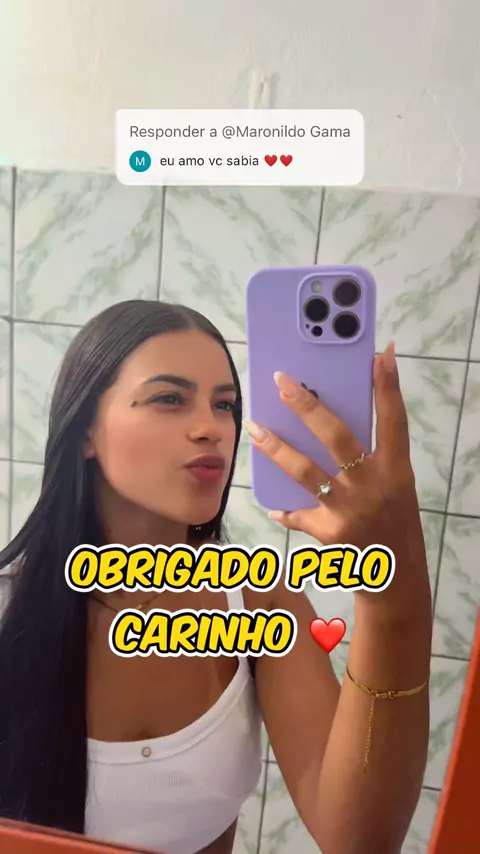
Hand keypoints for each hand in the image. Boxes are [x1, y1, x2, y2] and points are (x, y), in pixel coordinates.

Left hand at [244, 342, 430, 617]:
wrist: (396, 576)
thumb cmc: (392, 517)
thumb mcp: (394, 482)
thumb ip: (373, 453)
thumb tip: (337, 412)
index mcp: (396, 469)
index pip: (394, 421)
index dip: (388, 388)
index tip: (380, 355)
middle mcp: (375, 486)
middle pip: (338, 437)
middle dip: (307, 406)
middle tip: (282, 381)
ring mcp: (351, 510)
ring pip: (305, 471)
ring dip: (276, 448)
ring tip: (254, 427)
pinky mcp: (330, 532)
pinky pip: (298, 514)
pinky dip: (285, 509)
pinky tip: (272, 503)